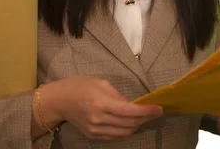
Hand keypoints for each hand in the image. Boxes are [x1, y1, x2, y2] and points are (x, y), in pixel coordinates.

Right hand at [49, 76, 163, 139]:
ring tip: (145, 117)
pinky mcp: (93, 135)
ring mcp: (95, 130)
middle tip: (155, 111)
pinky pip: (115, 136)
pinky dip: (126, 130)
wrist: (59, 101)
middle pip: (130, 124)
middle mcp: (99, 119)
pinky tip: (131, 122)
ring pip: (125, 132)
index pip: (129, 111)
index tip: (159, 108)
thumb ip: (119, 95)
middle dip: (146, 118)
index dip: (147, 111)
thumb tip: (134, 105)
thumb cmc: (80, 86)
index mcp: (101, 102)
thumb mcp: (101, 83)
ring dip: (138, 125)